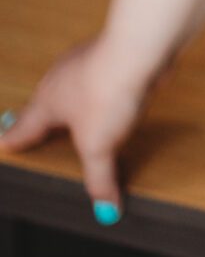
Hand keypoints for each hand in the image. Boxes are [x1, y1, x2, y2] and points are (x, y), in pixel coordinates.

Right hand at [0, 32, 163, 221]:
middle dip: (41, 117)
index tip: (3, 142)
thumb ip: (99, 179)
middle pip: (44, 103)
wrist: (139, 48)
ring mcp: (86, 64)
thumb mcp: (98, 147)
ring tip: (74, 112)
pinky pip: (99, 77)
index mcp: (47, 102)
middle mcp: (61, 80)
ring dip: (72, 99)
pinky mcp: (111, 58)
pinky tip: (112, 95)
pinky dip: (101, 88)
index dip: (14, 139)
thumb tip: (105, 208)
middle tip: (34, 127)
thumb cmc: (107, 90)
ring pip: (71, 85)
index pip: (24, 128)